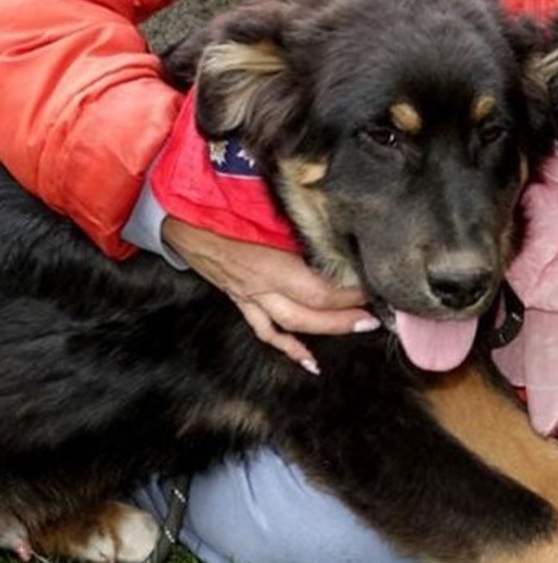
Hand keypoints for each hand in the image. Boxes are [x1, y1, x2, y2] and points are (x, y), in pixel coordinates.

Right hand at [163, 217, 376, 371]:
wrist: (173, 211)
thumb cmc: (214, 199)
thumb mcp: (258, 200)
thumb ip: (294, 209)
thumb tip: (329, 202)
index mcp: (268, 262)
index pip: (320, 289)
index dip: (350, 292)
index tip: (375, 283)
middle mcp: (260, 286)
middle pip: (311, 312)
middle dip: (347, 315)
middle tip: (379, 313)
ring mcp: (248, 296)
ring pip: (292, 325)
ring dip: (328, 329)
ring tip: (360, 327)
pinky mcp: (239, 299)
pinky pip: (265, 330)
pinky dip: (289, 347)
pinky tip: (309, 363)